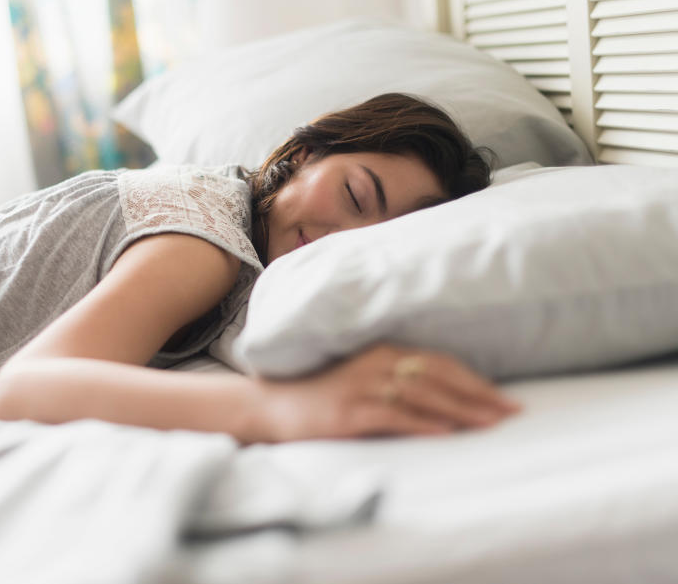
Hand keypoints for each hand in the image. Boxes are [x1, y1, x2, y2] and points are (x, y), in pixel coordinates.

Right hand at [250, 343, 521, 442]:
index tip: (506, 400)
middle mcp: (375, 363)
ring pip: (422, 395)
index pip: (440, 363)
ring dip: (461, 410)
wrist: (269, 407)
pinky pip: (392, 415)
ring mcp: (361, 386)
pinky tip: (446, 432)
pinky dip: (422, 423)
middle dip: (480, 396)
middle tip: (513, 413)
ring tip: (491, 424)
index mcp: (382, 351)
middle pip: (439, 376)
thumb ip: (397, 383)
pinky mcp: (348, 411)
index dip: (476, 381)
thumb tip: (448, 403)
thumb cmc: (320, 396)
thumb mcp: (362, 381)